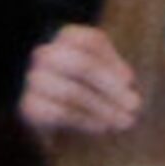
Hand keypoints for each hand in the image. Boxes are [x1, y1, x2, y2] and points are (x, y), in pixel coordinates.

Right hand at [19, 26, 139, 141]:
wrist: (58, 125)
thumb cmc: (92, 94)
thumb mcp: (107, 78)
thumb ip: (117, 74)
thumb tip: (127, 80)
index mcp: (67, 38)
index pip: (91, 41)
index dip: (113, 61)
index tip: (130, 81)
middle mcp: (46, 54)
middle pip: (82, 65)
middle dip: (111, 87)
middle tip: (135, 106)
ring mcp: (35, 80)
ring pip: (73, 92)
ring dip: (103, 108)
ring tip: (125, 121)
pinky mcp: (29, 106)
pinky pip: (60, 113)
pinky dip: (85, 121)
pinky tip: (102, 127)